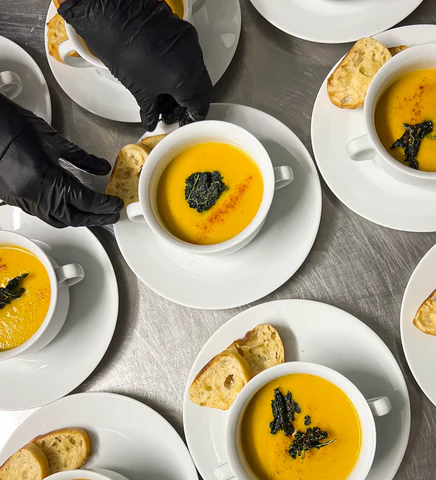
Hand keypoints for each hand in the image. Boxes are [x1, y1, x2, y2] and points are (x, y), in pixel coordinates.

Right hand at [0, 95, 122, 227]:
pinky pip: (42, 214)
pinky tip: (68, 207)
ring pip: (57, 219)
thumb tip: (101, 168)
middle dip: (95, 218)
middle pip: (74, 217)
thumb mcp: (54, 141)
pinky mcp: (15, 199)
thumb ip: (82, 158)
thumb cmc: (13, 126)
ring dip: (78, 219)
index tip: (116, 204)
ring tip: (94, 214)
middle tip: (111, 215)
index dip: (104, 205)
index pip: (86, 202)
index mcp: (49, 181)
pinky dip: (60, 213)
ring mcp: (24, 201)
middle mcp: (36, 197)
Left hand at [59, 0, 212, 130]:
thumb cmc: (123, 51)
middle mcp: (193, 61)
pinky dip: (181, 69)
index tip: (184, 120)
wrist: (112, 18)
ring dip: (185, 87)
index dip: (191, 116)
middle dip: (188, 103)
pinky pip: (189, 56)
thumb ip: (150, 110)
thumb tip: (151, 119)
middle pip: (200, 89)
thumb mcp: (139, 90)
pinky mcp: (182, 31)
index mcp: (186, 81)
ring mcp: (189, 44)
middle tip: (174, 111)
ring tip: (167, 95)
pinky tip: (166, 75)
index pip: (199, 105)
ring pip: (195, 73)